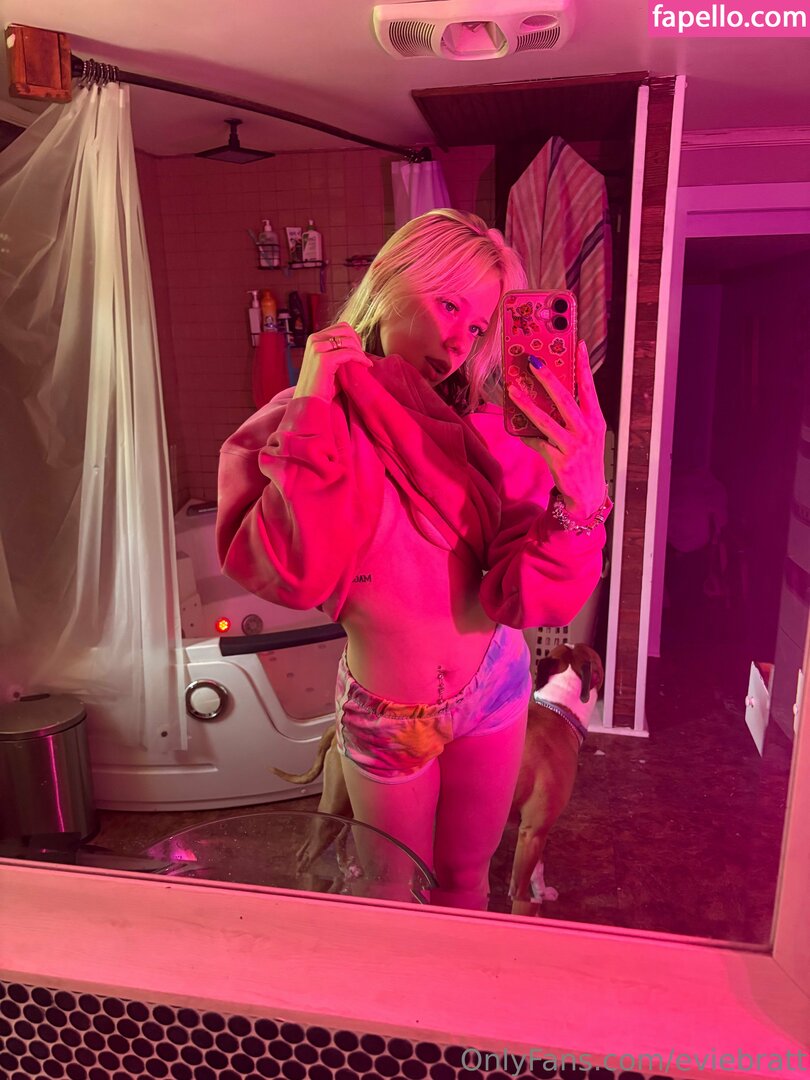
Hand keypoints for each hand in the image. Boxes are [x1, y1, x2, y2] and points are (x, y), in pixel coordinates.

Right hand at [294, 322, 372, 401]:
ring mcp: (317, 348)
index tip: (361, 351)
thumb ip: (341, 351)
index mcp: (314, 339)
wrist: (310, 403)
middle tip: (363, 357)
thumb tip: (359, 344)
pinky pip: (349, 353)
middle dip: (358, 342)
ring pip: (348, 340)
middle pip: (345, 329)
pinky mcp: (324, 359)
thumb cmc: (323, 387)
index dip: (354, 337)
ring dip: (360, 351)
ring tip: (364, 363)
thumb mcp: (331, 364)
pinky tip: (366, 366)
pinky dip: (360, 358)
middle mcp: (314, 340)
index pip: (341, 327)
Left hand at [506, 341, 606, 517]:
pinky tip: (517, 430)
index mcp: (596, 421)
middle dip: (547, 377)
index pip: (590, 388)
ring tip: (512, 390)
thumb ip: (575, 416)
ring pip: (545, 420)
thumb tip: (551, 393)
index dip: (584, 366)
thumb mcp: (588, 435)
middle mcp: (587, 431)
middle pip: (565, 399)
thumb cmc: (585, 459)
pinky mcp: (559, 461)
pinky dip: (526, 436)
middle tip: (533, 361)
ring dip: (526, 404)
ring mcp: (573, 447)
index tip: (578, 345)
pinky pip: (537, 443)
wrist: (588, 495)